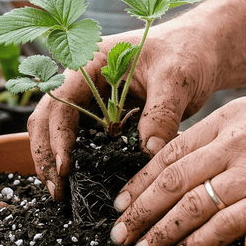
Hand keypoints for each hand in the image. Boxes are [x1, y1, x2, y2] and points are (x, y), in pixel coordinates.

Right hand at [26, 23, 219, 199]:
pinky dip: (75, 162)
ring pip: (56, 132)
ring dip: (54, 161)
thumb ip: (162, 112)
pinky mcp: (104, 119)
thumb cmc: (186, 53)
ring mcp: (91, 101)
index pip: (61, 102)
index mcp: (91, 64)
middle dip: (45, 154)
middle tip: (57, 190)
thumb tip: (149, 151)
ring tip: (62, 194)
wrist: (200, 51)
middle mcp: (83, 82)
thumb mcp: (177, 78)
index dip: (58, 136)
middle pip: (46, 119)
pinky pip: (81, 141)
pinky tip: (80, 183)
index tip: (66, 168)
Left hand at [108, 97, 245, 245]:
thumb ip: (241, 138)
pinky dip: (197, 241)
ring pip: (189, 203)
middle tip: (118, 230)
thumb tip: (212, 167)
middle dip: (138, 208)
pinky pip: (223, 224)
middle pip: (171, 177)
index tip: (123, 199)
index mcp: (235, 116)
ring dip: (159, 230)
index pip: (172, 149)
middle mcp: (237, 139)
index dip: (142, 178)